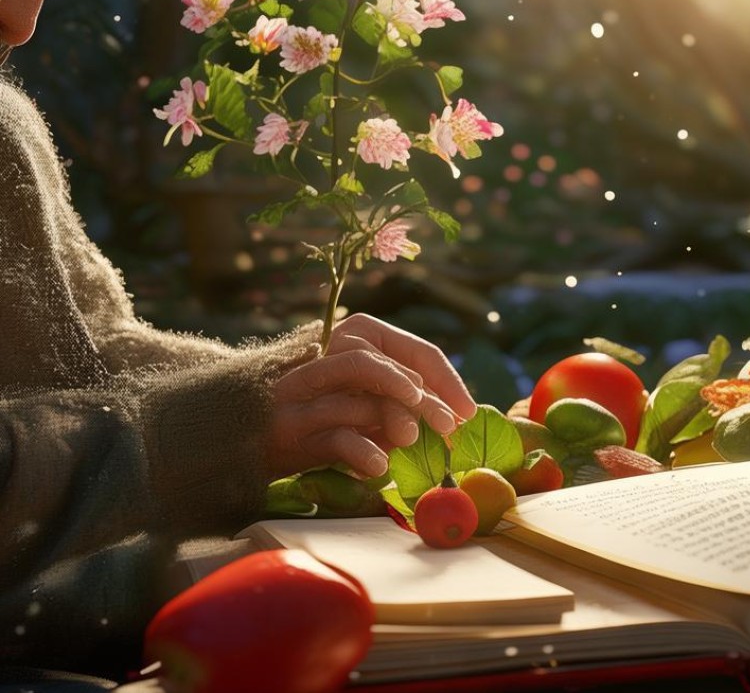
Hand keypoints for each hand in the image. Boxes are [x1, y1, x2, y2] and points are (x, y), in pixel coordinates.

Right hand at [265, 313, 476, 479]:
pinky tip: (379, 467)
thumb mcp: (351, 392)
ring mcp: (300, 395)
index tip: (467, 412)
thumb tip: (450, 417)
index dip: (446, 380)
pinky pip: (337, 438)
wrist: (229, 429)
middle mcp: (321, 356)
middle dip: (425, 400)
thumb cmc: (306, 409)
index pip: (410, 348)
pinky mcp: (286, 434)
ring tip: (411, 441)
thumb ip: (390, 396)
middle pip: (384, 366)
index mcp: (346, 336)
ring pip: (359, 396)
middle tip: (449, 428)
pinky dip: (365, 453)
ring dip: (395, 419)